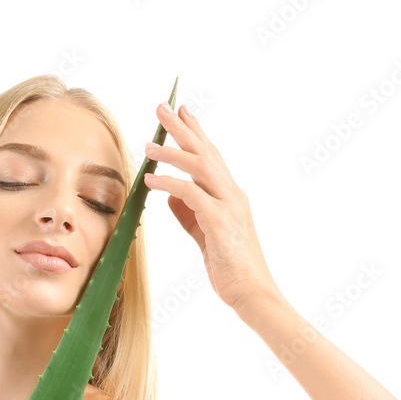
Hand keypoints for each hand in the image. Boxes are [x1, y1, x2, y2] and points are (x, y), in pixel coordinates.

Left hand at [143, 102, 281, 310]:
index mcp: (231, 196)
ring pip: (199, 167)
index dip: (196, 132)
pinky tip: (151, 180)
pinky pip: (190, 194)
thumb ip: (190, 215)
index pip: (212, 156)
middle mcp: (232, 195)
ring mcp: (229, 206)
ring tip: (148, 145)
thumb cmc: (230, 268)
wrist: (252, 292)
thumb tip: (169, 198)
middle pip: (206, 152)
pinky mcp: (220, 221)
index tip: (182, 112)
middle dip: (183, 128)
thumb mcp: (205, 236)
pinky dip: (169, 183)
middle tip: (162, 107)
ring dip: (171, 152)